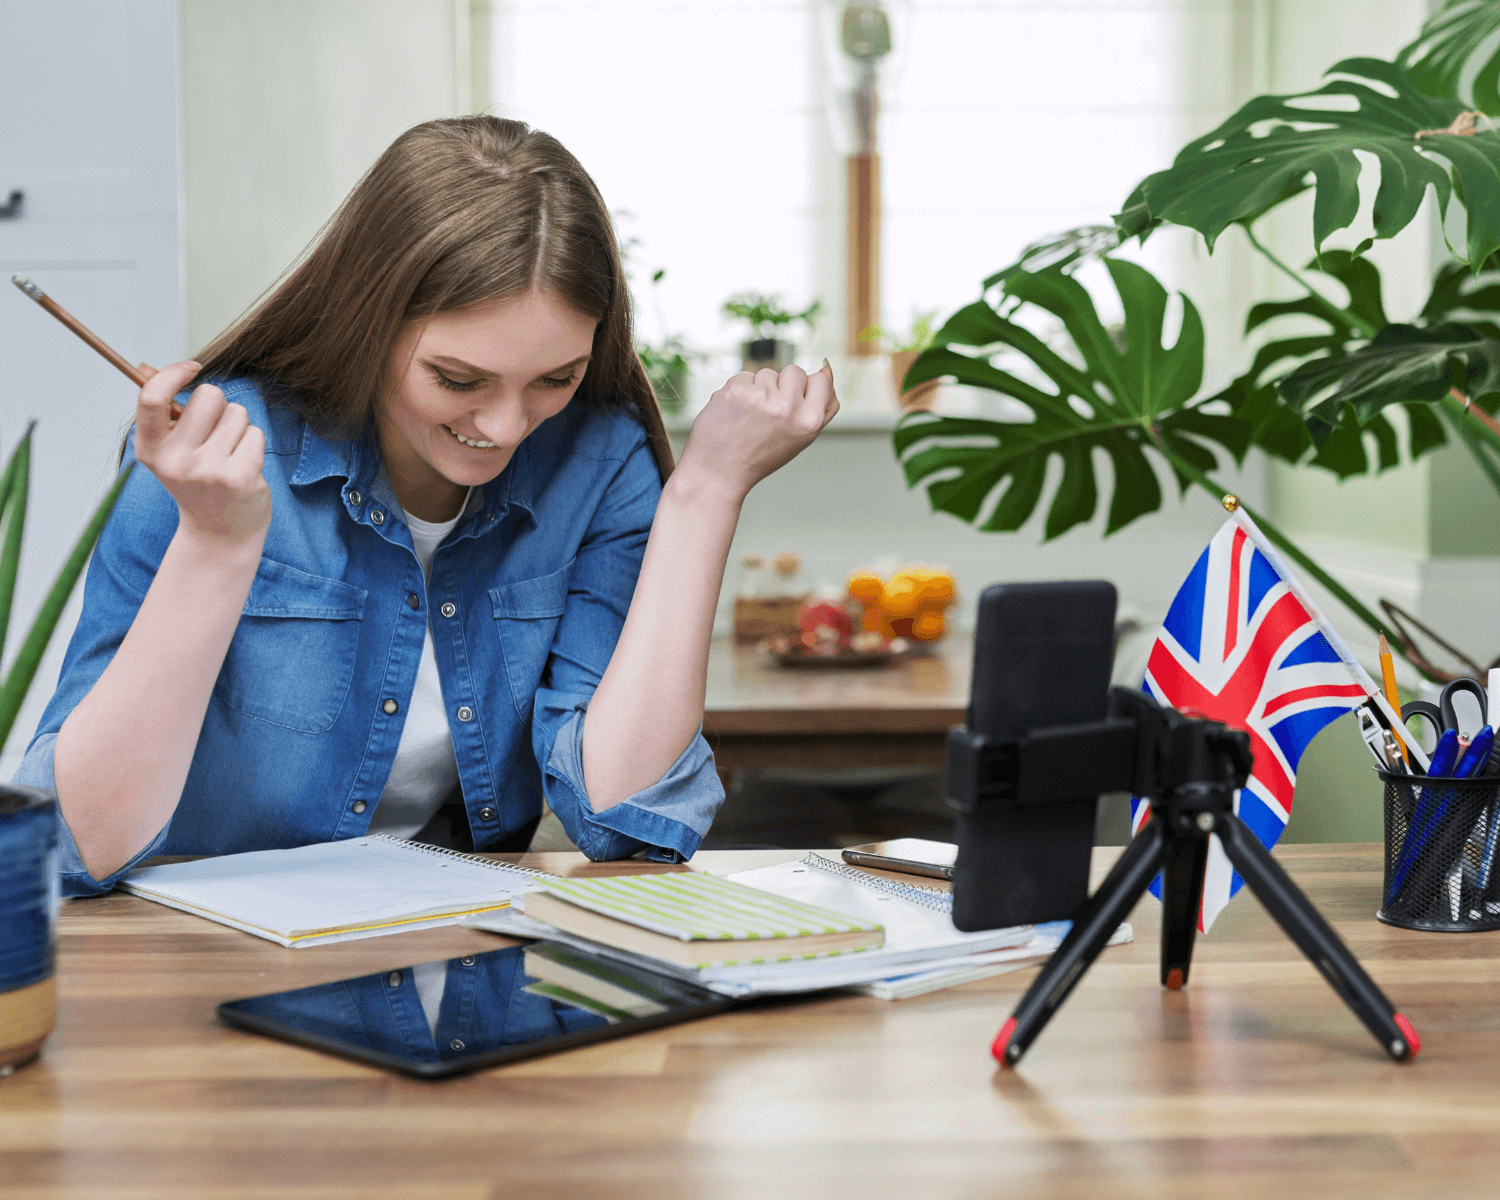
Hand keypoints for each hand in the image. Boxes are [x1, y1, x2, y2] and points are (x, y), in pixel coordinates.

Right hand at [133, 361, 270, 547]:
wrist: (219, 532)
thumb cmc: (197, 482)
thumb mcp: (169, 450)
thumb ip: (161, 411)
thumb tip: (147, 367)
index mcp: (151, 449)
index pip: (152, 397)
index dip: (173, 373)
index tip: (192, 367)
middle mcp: (176, 460)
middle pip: (209, 395)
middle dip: (218, 405)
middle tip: (215, 434)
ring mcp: (208, 470)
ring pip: (237, 413)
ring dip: (238, 428)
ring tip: (229, 455)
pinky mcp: (239, 476)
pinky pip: (255, 434)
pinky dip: (253, 445)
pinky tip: (243, 466)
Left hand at [677, 361, 838, 500]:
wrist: (719, 470)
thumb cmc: (760, 456)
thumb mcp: (800, 438)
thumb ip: (819, 407)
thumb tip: (826, 368)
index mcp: (810, 422)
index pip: (821, 380)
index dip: (806, 389)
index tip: (793, 403)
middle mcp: (788, 407)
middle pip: (795, 371)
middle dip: (782, 386)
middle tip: (768, 415)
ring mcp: (762, 397)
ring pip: (767, 373)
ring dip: (759, 389)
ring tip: (749, 418)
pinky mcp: (737, 390)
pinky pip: (745, 376)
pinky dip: (739, 391)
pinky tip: (735, 413)